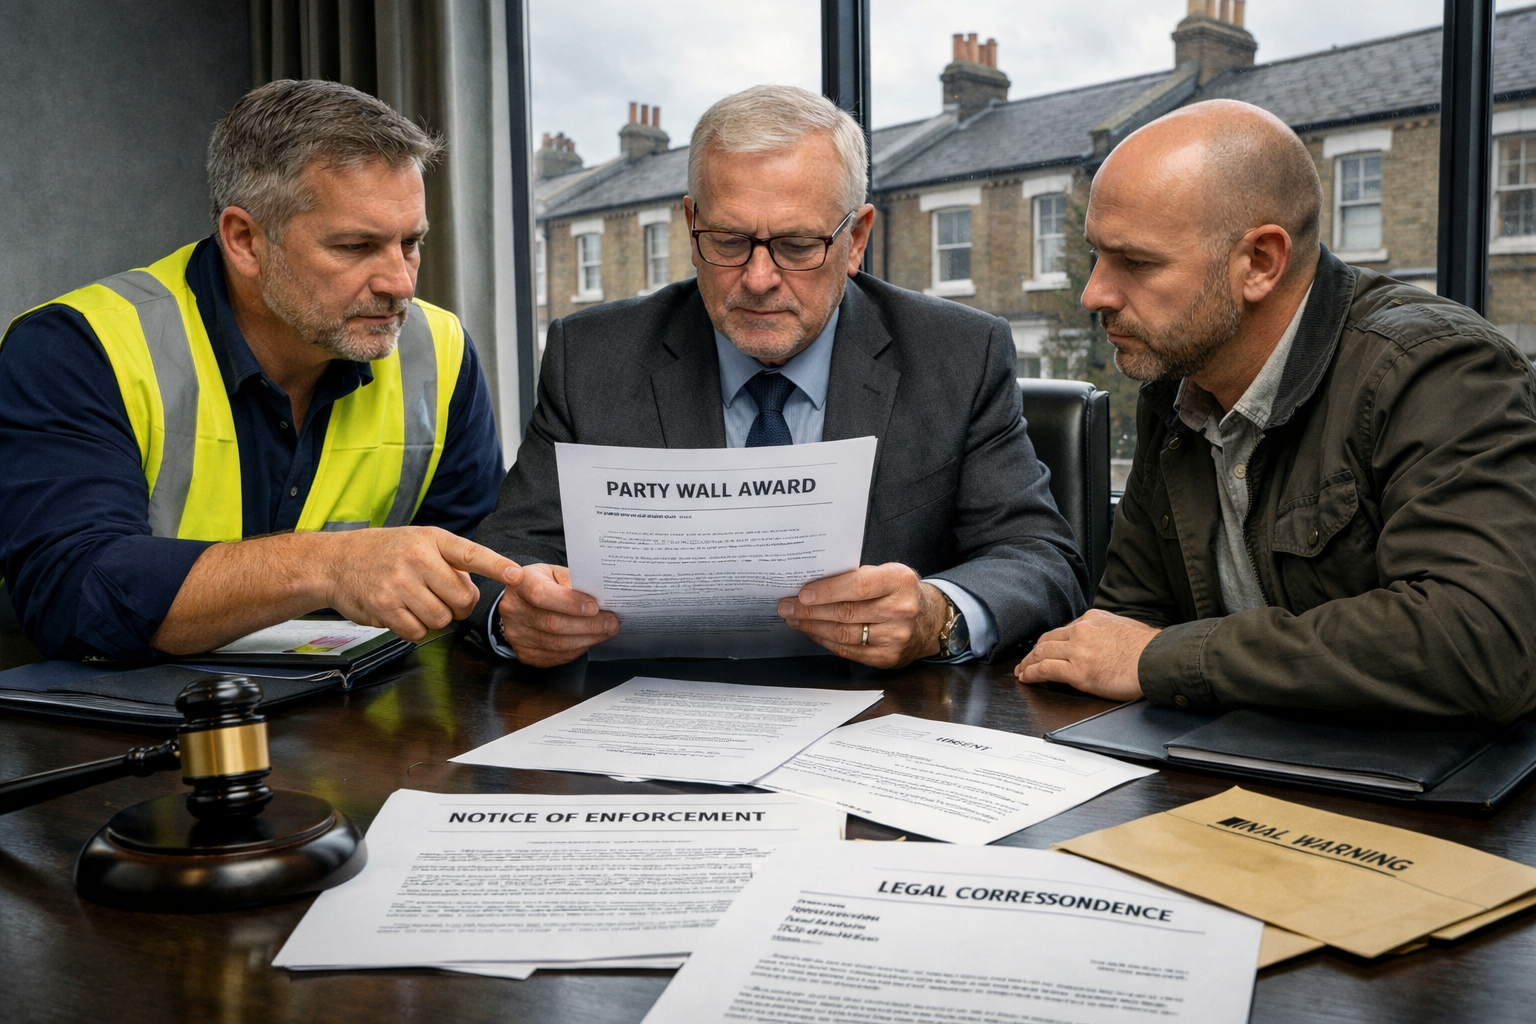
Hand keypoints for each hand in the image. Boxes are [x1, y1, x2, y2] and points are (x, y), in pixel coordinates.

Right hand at [322, 526, 522, 641]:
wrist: (335, 562)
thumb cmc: (384, 553)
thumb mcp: (418, 541)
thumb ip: (448, 560)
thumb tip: (473, 589)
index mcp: (431, 540)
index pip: (472, 553)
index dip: (497, 566)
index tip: (517, 576)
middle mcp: (417, 559)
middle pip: (462, 599)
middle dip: (458, 606)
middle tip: (441, 598)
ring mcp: (400, 583)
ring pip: (441, 620)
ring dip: (434, 618)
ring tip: (415, 602)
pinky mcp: (385, 607)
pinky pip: (418, 633)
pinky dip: (414, 629)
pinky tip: (401, 612)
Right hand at [495, 563, 618, 666]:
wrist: (522, 601)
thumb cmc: (544, 583)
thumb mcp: (556, 573)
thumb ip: (574, 582)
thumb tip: (601, 598)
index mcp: (521, 583)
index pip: (542, 594)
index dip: (570, 602)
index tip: (594, 606)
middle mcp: (514, 610)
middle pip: (552, 623)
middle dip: (588, 624)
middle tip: (611, 622)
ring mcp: (516, 634)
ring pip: (557, 644)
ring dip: (587, 638)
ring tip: (607, 631)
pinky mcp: (524, 653)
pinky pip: (556, 656)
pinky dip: (578, 649)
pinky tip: (590, 640)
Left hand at [777, 563, 946, 668]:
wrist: (929, 620)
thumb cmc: (899, 592)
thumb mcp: (886, 573)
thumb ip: (856, 577)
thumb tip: (811, 585)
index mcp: (900, 581)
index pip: (858, 586)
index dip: (827, 591)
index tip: (802, 593)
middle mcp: (902, 610)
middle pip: (846, 613)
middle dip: (810, 610)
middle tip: (787, 606)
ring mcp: (896, 637)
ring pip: (844, 634)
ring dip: (813, 626)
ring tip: (795, 619)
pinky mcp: (889, 657)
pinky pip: (849, 651)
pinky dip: (826, 641)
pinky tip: (813, 632)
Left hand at [1014, 609, 1157, 700]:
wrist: (1157, 659)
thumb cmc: (1149, 649)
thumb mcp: (1124, 628)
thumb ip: (1107, 633)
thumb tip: (1105, 642)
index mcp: (1093, 619)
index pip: (1065, 630)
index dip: (1052, 641)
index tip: (1046, 648)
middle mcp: (1081, 631)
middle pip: (1048, 640)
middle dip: (1034, 651)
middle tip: (1027, 660)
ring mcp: (1078, 650)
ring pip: (1041, 653)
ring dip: (1028, 663)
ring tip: (1022, 671)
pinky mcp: (1077, 670)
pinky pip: (1045, 669)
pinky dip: (1031, 673)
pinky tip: (1026, 677)